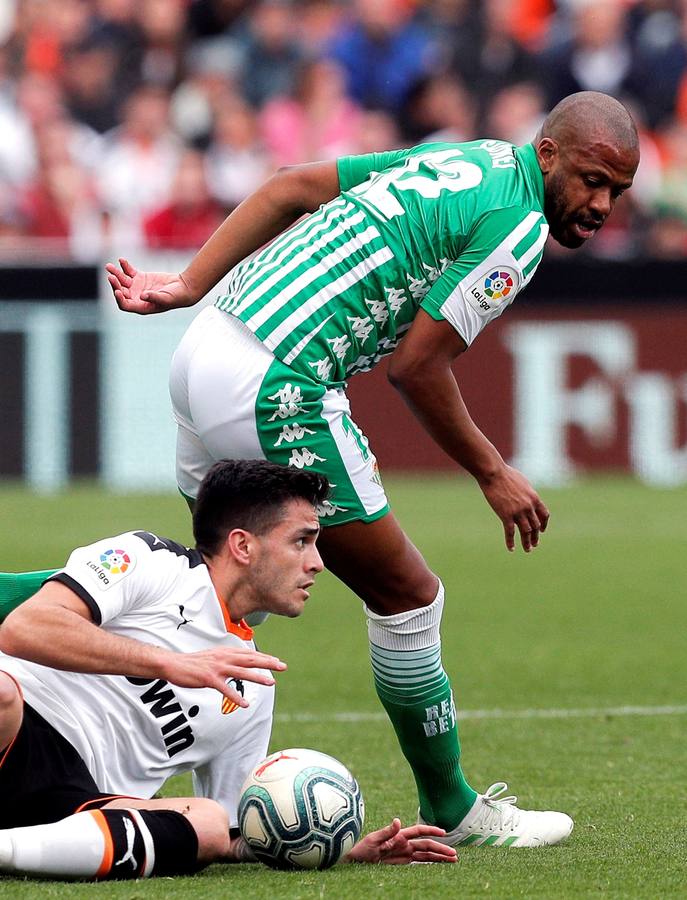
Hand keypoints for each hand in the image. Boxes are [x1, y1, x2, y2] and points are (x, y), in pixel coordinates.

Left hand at [106, 258, 199, 314]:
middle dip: (115, 284)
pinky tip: (121, 260)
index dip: (119, 299)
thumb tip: (143, 296)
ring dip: (115, 273)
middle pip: (121, 291)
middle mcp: (136, 298)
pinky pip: (129, 271)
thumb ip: (154, 297)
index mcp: (141, 307)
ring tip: (109, 266)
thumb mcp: (166, 298)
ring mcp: (137, 287)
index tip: (117, 291)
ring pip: (122, 280)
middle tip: (111, 276)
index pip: (125, 305)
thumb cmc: (176, 297)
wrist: (183, 287)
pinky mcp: (140, 277)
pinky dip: (124, 266)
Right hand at [160, 647, 286, 707]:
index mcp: (225, 652)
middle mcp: (223, 658)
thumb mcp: (212, 656)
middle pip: (250, 660)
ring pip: (242, 672)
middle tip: (283, 666)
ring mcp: (217, 668)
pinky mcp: (209, 679)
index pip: (249, 654)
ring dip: (258, 677)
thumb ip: (225, 658)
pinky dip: (236, 697)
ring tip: (272, 682)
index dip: (264, 657)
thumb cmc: (192, 663)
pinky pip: (225, 689)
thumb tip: (237, 661)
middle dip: (268, 663)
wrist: (173, 664)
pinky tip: (245, 704)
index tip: (277, 661)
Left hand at [344, 818, 456, 864]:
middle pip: (427, 845)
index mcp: (399, 836)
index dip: (431, 830)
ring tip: (453, 860)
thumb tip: (398, 821)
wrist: (354, 859)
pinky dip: (430, 862)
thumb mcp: (373, 839)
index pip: (419, 831)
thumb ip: (387, 831)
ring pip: (426, 854)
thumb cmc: (362, 848)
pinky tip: (439, 864)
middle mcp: (404, 843)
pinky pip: (419, 862)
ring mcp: (404, 852)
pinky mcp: (402, 862)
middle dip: (441, 849)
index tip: (444, 832)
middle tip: (455, 855)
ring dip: (439, 856)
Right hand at [478, 464, 549, 552]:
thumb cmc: (506, 474)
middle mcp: (529, 506)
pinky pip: (510, 532)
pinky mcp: (506, 515)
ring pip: (526, 532)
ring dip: (527, 542)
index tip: (541, 531)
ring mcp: (518, 512)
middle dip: (535, 536)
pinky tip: (511, 549)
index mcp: (534, 498)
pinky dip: (511, 542)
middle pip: (535, 526)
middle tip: (534, 544)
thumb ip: (526, 492)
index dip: (543, 525)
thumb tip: (527, 496)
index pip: (544, 515)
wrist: (494, 473)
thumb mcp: (522, 482)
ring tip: (527, 549)